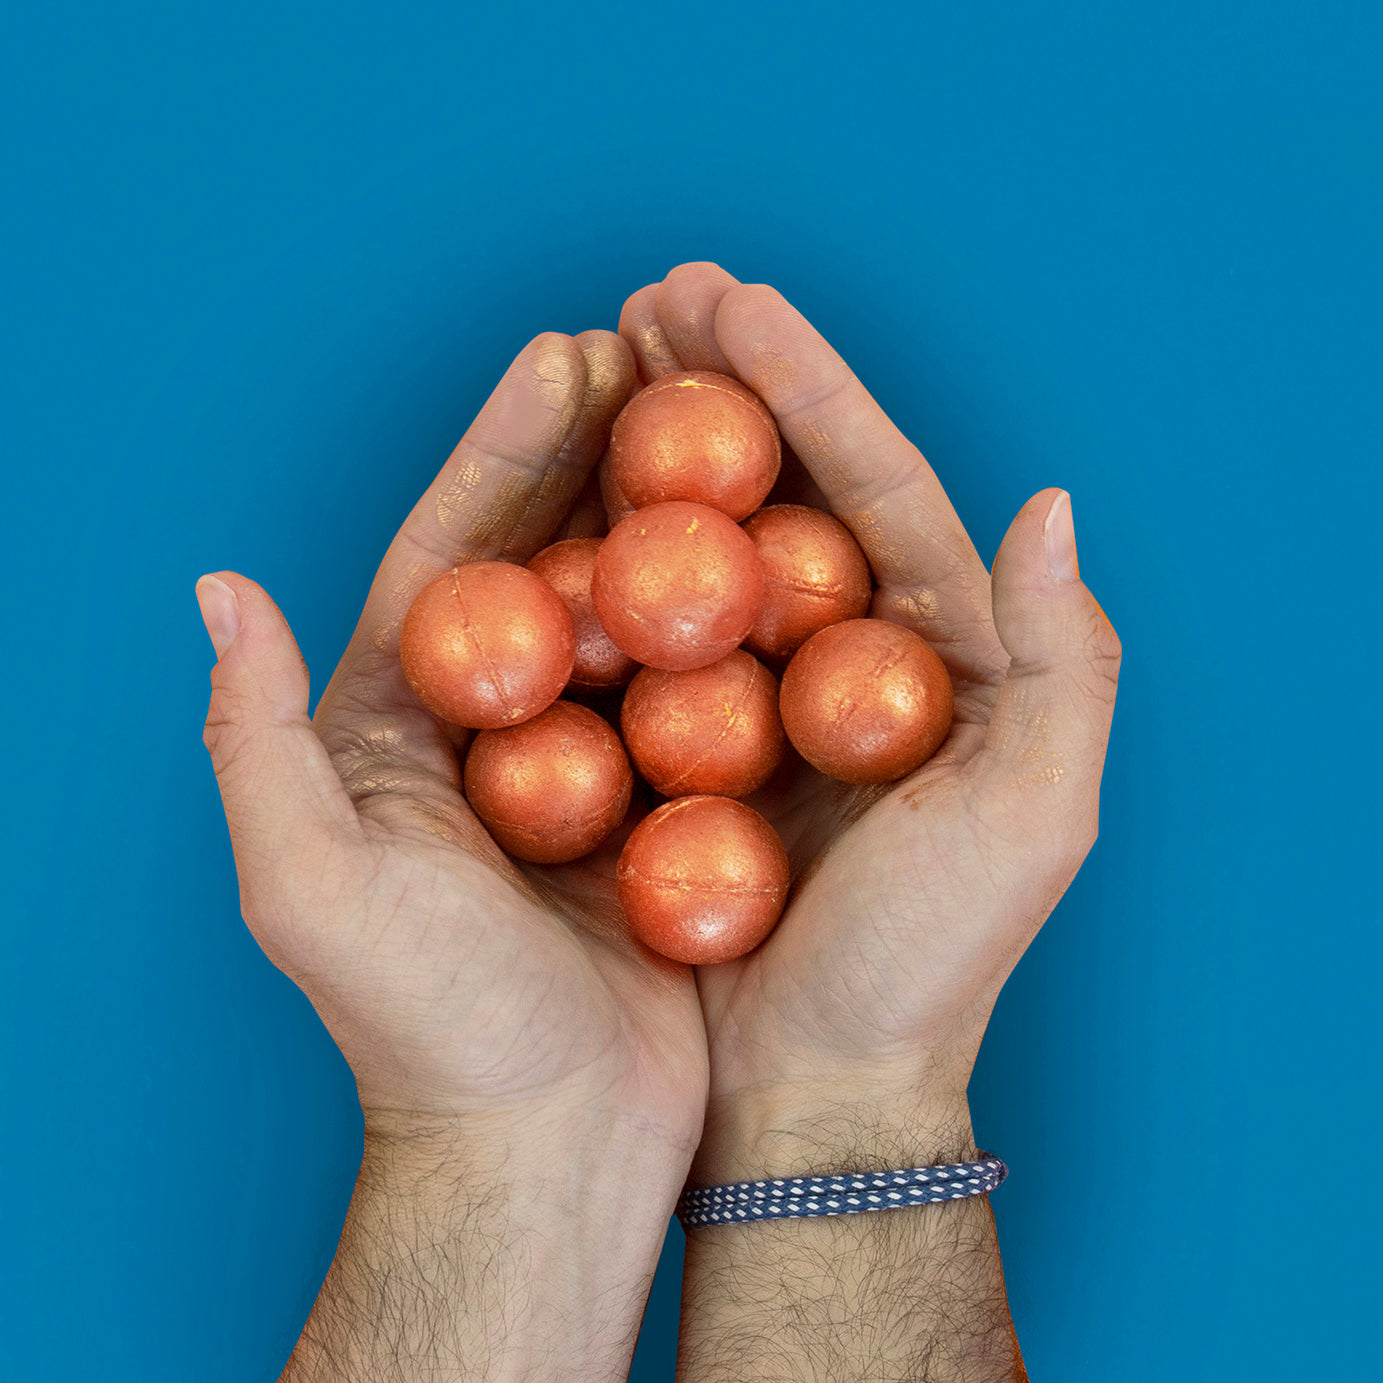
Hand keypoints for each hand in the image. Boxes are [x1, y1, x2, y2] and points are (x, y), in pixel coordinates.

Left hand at [196, 330, 707, 1378]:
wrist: (545, 1150)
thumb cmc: (424, 1030)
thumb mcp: (311, 887)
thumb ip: (256, 738)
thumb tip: (220, 586)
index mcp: (398, 729)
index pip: (449, 558)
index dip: (500, 452)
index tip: (564, 354)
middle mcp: (496, 732)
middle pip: (548, 563)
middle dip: (596, 452)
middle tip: (655, 347)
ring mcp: (592, 763)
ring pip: (637, 610)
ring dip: (675, 513)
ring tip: (726, 411)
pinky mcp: (670, 805)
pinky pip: (708, 688)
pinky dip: (741, 617)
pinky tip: (787, 546)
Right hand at [619, 263, 1121, 1178]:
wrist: (813, 1084)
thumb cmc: (924, 967)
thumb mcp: (1028, 824)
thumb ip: (1061, 665)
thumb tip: (1048, 503)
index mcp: (945, 653)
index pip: (877, 488)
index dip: (811, 388)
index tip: (734, 300)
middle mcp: (852, 657)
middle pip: (786, 493)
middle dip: (726, 386)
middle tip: (654, 294)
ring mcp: (762, 695)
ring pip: (707, 547)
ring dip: (658, 449)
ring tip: (605, 352)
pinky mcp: (686, 742)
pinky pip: (644, 636)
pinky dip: (607, 561)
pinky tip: (558, 497)